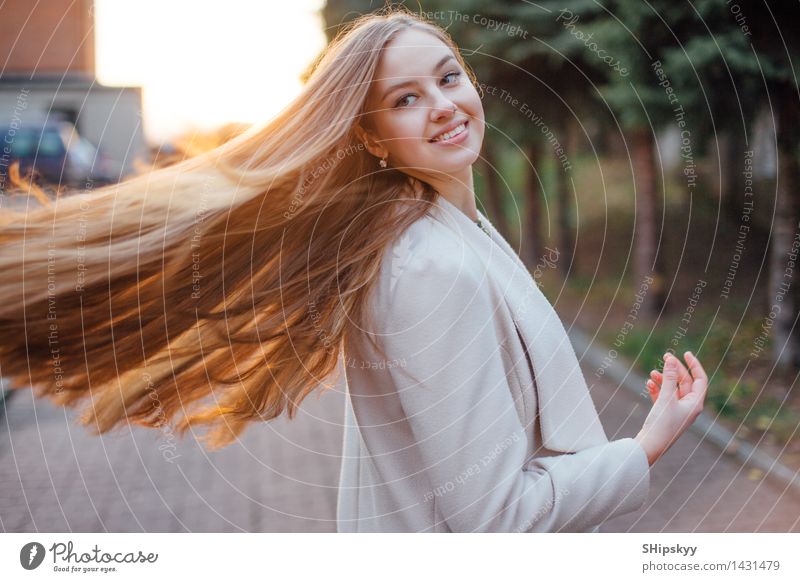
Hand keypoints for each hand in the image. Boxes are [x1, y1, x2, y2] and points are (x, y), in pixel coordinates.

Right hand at [635, 351, 707, 465]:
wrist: (650, 446)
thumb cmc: (662, 424)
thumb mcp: (666, 398)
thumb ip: (669, 378)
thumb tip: (672, 360)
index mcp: (695, 404)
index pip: (700, 379)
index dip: (694, 365)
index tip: (685, 353)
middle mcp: (688, 407)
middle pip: (685, 383)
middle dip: (675, 370)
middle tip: (664, 357)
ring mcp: (677, 411)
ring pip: (673, 389)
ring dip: (664, 379)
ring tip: (652, 373)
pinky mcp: (666, 415)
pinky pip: (664, 397)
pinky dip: (657, 389)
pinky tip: (649, 384)